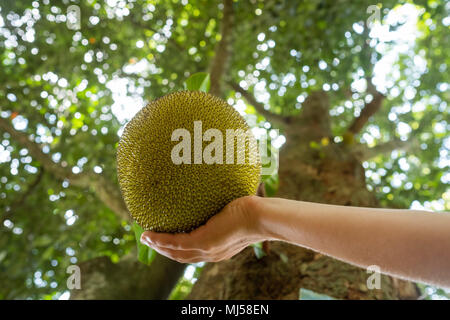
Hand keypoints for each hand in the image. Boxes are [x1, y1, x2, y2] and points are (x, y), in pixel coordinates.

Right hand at [140, 196, 265, 262]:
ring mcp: (207, 249)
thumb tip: (217, 190)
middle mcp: (211, 253)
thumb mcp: (233, 211)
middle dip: (164, 250)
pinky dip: (161, 240)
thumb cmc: (253, 210)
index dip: (178, 248)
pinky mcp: (204, 241)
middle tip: (150, 240)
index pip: (194, 252)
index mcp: (217, 248)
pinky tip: (151, 234)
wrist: (262, 217)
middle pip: (182, 256)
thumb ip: (222, 207)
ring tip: (145, 237)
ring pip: (176, 252)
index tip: (167, 239)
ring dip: (158, 246)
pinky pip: (177, 242)